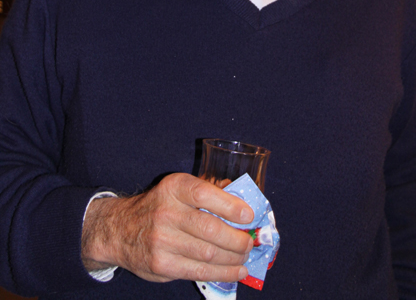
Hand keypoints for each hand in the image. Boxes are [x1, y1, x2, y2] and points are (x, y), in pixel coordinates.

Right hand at [81, 173, 253, 282]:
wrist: (120, 229)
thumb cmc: (159, 206)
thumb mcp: (178, 189)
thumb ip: (207, 191)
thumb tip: (241, 197)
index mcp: (173, 188)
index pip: (203, 193)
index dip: (230, 205)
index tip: (248, 215)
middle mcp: (166, 212)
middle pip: (209, 228)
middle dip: (236, 238)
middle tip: (250, 241)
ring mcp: (162, 240)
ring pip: (207, 253)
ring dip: (233, 258)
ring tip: (245, 256)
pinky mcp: (161, 264)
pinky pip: (198, 271)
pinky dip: (222, 272)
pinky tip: (236, 271)